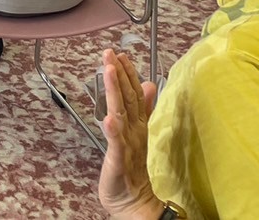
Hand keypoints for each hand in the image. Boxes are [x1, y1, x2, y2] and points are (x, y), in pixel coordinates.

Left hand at [97, 49, 160, 217]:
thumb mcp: (137, 135)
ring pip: (121, 113)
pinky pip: (117, 143)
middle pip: (128, 98)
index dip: (127, 74)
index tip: (121, 55)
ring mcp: (128, 145)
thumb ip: (144, 109)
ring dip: (115, 91)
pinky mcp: (119, 161)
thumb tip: (149, 84)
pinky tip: (109, 117)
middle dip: (119, 74)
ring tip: (109, 71)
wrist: (137, 204)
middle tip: (111, 53)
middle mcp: (135, 131)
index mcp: (138, 125)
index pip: (134, 94)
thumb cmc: (135, 170)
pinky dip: (113, 130)